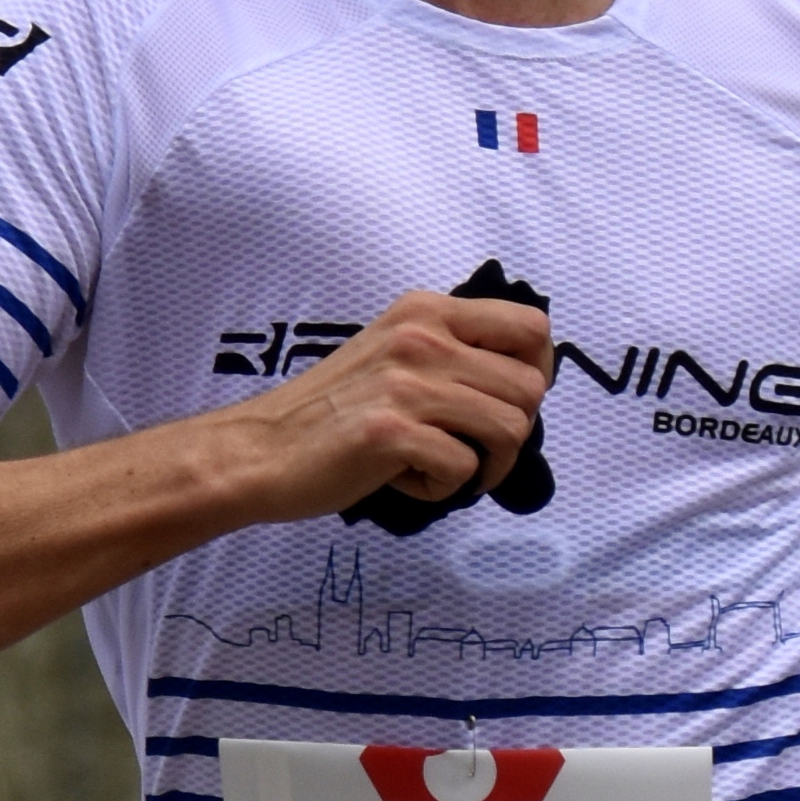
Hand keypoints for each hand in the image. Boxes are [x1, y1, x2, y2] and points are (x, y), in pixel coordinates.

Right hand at [221, 286, 552, 532]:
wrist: (262, 450)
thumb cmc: (331, 413)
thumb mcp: (395, 354)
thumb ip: (452, 353)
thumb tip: (522, 382)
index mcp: (427, 312)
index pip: (532, 327)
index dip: (537, 374)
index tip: (507, 405)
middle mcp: (422, 337)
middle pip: (529, 389)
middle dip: (512, 434)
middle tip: (472, 452)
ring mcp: (407, 384)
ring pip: (510, 429)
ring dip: (486, 465)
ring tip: (442, 468)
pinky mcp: (392, 433)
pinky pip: (463, 468)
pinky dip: (443, 489)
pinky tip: (404, 479)